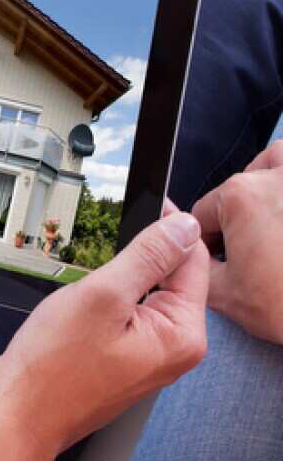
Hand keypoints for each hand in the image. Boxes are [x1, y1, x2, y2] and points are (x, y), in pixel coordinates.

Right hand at [0, 207, 209, 454]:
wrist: (18, 413)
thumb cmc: (52, 368)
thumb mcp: (101, 295)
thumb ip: (147, 256)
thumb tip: (181, 226)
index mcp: (181, 333)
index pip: (192, 260)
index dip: (167, 228)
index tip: (141, 206)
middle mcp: (174, 348)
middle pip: (169, 277)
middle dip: (135, 260)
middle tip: (95, 267)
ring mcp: (149, 356)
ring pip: (142, 294)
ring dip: (114, 283)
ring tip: (80, 299)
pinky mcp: (124, 358)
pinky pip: (124, 315)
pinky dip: (104, 303)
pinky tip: (77, 315)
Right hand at [191, 140, 282, 343]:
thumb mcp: (226, 297)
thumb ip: (193, 267)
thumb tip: (186, 256)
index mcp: (239, 198)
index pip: (202, 214)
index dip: (206, 244)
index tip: (222, 263)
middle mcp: (275, 177)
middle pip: (236, 191)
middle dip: (239, 218)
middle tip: (254, 253)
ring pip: (274, 162)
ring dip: (265, 185)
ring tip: (271, 222)